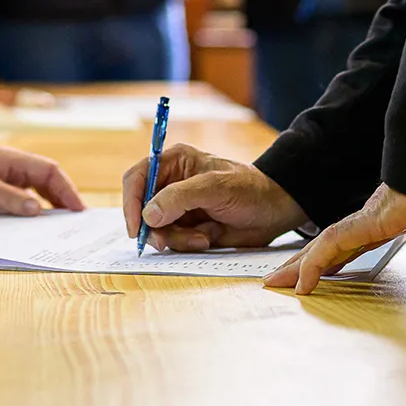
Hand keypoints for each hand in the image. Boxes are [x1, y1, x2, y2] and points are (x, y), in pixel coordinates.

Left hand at [0, 146, 84, 215]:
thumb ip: (11, 199)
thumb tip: (39, 210)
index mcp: (12, 160)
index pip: (50, 171)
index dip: (67, 189)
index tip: (78, 209)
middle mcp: (10, 165)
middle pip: (45, 179)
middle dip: (61, 196)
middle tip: (74, 218)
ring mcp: (1, 174)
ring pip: (33, 187)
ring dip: (47, 201)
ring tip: (58, 222)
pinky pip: (18, 194)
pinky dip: (29, 206)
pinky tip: (30, 220)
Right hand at [124, 142, 304, 251]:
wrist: (273, 212)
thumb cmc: (250, 189)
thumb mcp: (216, 187)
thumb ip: (180, 197)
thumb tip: (148, 214)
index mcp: (174, 162)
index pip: (137, 177)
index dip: (131, 201)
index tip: (137, 227)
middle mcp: (171, 183)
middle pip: (142, 208)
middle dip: (155, 228)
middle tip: (166, 242)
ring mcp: (178, 207)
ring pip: (156, 229)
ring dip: (176, 238)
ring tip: (204, 236)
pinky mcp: (187, 227)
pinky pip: (172, 241)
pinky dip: (187, 244)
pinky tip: (208, 238)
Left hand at [265, 182, 405, 295]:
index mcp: (384, 223)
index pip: (348, 248)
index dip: (329, 264)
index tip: (312, 279)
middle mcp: (369, 221)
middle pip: (327, 248)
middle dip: (302, 265)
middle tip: (278, 282)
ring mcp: (366, 219)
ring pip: (323, 246)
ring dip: (298, 266)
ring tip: (275, 284)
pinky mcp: (368, 219)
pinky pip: (334, 242)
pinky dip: (316, 262)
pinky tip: (303, 281)